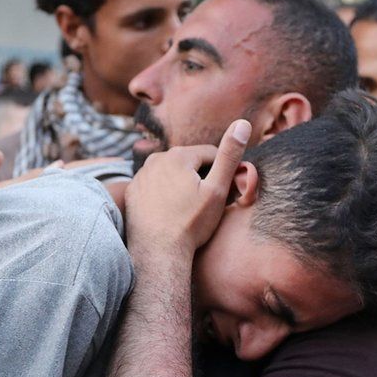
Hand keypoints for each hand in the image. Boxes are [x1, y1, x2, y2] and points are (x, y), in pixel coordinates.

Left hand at [124, 120, 250, 256]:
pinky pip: (155, 186)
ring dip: (182, 185)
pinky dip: (164, 194)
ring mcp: (141, 176)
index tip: (226, 191)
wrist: (158, 252)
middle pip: (189, 163)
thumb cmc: (191, 223)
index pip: (210, 154)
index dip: (222, 172)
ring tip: (188, 210)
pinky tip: (171, 212)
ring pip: (171, 174)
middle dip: (201, 177)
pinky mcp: (132, 192)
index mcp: (178, 155)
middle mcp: (155, 159)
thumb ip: (229, 155)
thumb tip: (243, 123)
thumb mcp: (217, 189)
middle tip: (207, 204)